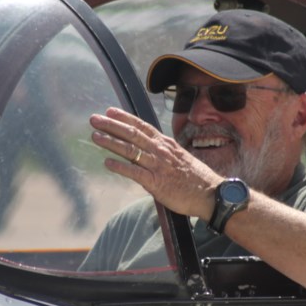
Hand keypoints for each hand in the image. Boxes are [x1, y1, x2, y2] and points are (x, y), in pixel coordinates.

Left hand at [90, 107, 220, 219]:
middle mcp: (161, 152)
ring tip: (95, 136)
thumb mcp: (179, 158)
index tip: (110, 110)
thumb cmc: (195, 179)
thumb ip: (163, 153)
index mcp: (166, 144)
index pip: (142, 126)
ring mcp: (158, 166)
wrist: (211, 194)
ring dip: (111, 142)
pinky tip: (107, 162)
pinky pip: (135, 172)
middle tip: (94, 119)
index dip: (125, 118)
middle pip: (133, 134)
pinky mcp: (156, 183)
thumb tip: (147, 151)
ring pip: (131, 150)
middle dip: (112, 126)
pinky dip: (120, 166)